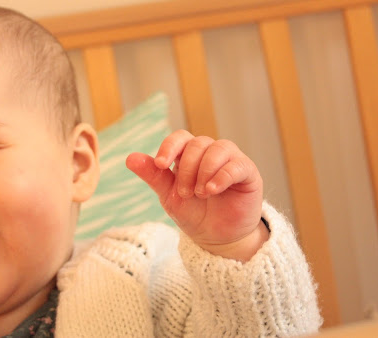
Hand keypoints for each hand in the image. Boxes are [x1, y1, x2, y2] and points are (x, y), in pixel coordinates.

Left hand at [126, 130, 267, 260]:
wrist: (218, 239)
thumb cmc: (195, 214)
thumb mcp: (170, 196)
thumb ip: (153, 176)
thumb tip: (130, 158)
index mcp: (190, 155)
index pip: (179, 138)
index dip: (169, 147)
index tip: (160, 164)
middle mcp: (211, 153)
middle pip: (197, 144)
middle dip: (187, 169)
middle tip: (185, 193)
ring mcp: (231, 160)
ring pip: (217, 148)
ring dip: (204, 171)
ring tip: (201, 194)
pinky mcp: (248, 172)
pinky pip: (236, 164)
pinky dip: (222, 175)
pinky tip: (212, 190)